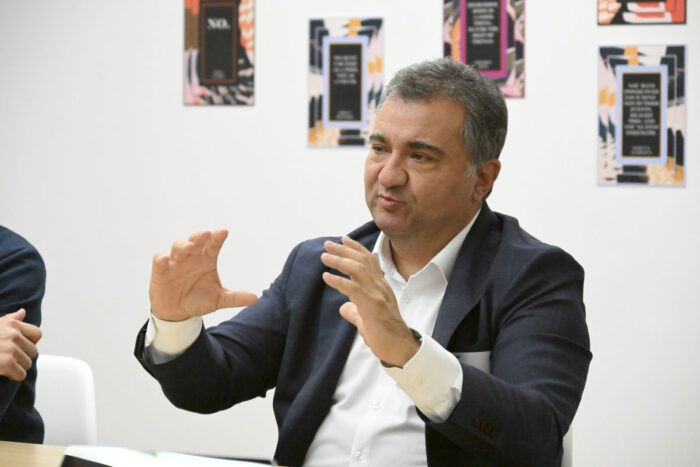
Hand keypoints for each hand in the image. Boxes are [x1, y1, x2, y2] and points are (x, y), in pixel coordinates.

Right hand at [0, 309, 41, 380]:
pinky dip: (13, 376)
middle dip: (22, 357)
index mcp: (12, 324)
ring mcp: (10, 348)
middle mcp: (13, 334)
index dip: (29, 343)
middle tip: (7, 359)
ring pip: (28, 364)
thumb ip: (9, 320)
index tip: (19, 348)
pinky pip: (21, 374)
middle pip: (33, 351)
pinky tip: (3, 372)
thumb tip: (22, 312)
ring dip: (17, 367)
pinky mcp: (6, 363)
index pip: (37, 334)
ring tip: (3, 364)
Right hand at [149, 229, 257, 321]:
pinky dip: (161, 259)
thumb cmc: (199, 300)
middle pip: (196, 241)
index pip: (213, 245)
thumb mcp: (219, 300)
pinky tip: (165, 258)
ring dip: (183, 245)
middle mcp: (192, 257)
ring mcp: (176, 263)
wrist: (178, 313)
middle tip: (206, 234)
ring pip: (178, 247)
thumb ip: (236, 298)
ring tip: (190, 247)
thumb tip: (256, 298)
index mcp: (207, 260)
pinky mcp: (161, 272)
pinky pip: (159, 262)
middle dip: (200, 237)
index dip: (218, 238)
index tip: (224, 232)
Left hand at [321, 236, 418, 366]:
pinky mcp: (372, 306)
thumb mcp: (367, 319)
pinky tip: (326, 277)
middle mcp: (380, 286)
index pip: (370, 261)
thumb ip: (355, 310)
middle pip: (361, 261)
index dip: (356, 248)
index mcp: (381, 286)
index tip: (344, 239)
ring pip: (357, 270)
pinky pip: (353, 289)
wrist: (399, 348)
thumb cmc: (385, 334)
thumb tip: (344, 308)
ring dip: (339, 261)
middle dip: (343, 250)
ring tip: (324, 257)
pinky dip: (338, 281)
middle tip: (327, 245)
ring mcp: (377, 295)